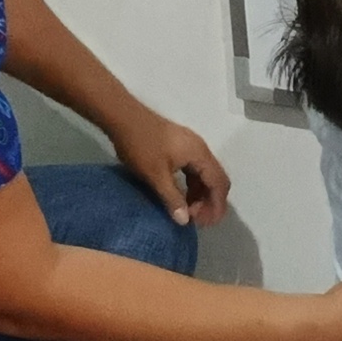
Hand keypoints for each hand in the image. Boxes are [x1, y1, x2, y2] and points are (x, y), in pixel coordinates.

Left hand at [112, 103, 231, 227]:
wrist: (122, 116)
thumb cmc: (140, 145)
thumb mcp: (156, 176)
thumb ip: (172, 198)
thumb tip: (185, 221)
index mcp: (200, 155)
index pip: (219, 184)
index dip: (216, 206)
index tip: (205, 224)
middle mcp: (200, 149)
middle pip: (215, 179)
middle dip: (210, 201)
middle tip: (196, 220)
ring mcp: (190, 146)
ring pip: (204, 175)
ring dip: (199, 194)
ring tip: (186, 211)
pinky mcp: (179, 146)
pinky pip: (193, 169)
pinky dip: (191, 185)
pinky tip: (179, 196)